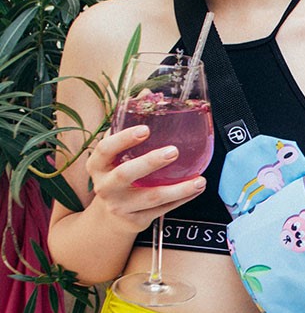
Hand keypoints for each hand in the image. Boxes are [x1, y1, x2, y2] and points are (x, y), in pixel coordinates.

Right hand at [86, 124, 205, 232]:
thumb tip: (145, 92)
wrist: (109, 216)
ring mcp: (120, 206)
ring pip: (151, 198)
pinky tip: (196, 189)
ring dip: (178, 189)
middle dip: (150, 162)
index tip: (145, 129)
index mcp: (98, 166)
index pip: (105, 150)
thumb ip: (127, 125)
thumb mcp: (114, 155)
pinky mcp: (136, 220)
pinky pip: (162, 210)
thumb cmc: (115, 175)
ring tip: (199, 180)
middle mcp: (106, 186)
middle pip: (126, 175)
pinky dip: (182, 199)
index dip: (123, 139)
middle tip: (173, 151)